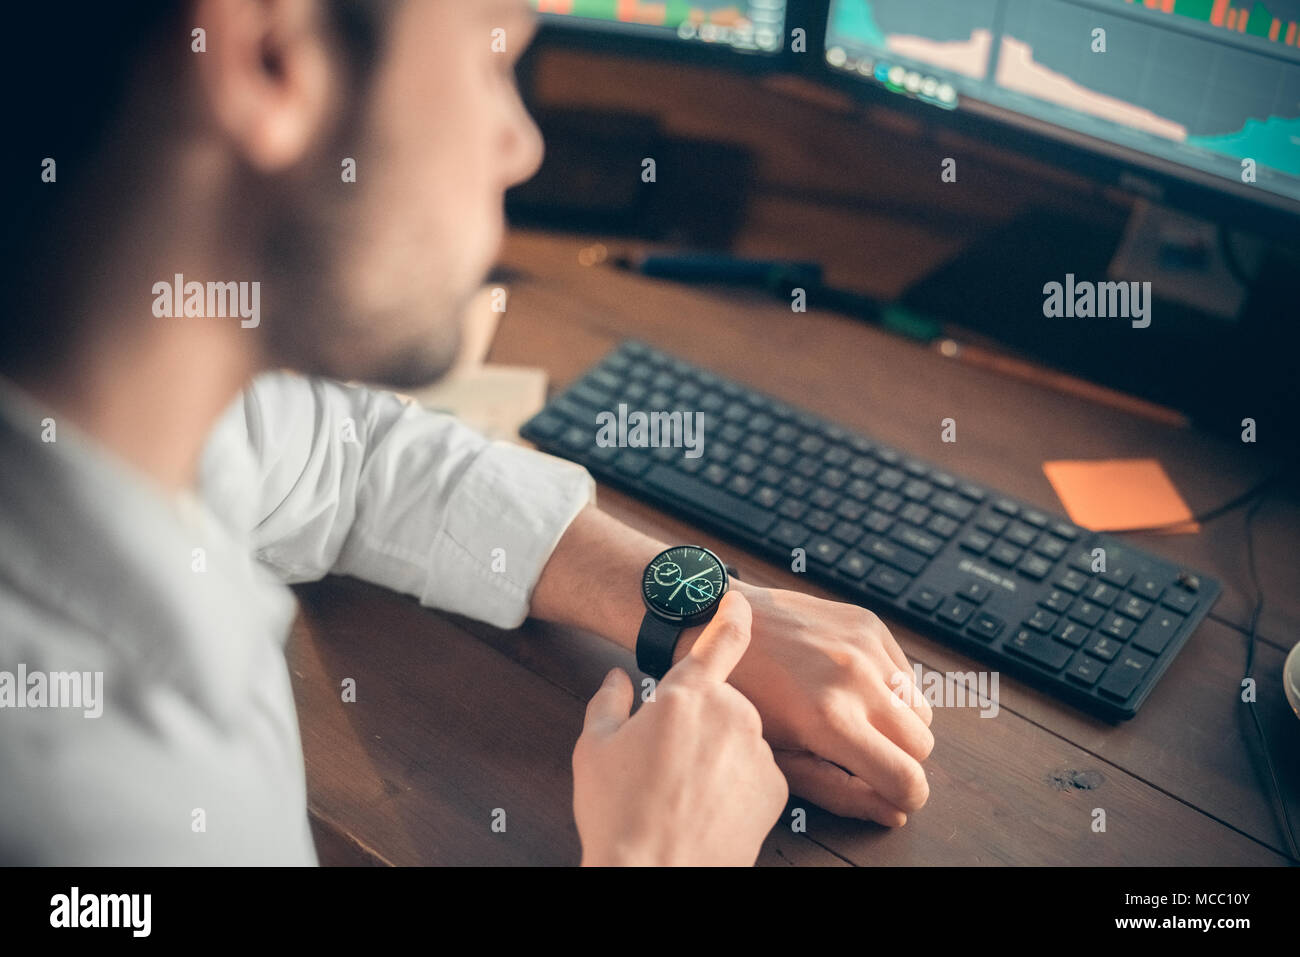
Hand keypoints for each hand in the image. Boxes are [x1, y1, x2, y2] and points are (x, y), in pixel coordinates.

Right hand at [572, 591, 788, 865]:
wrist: (655, 874)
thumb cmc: (619, 813)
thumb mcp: (593, 748)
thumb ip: (608, 701)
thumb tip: (617, 678)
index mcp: (686, 694)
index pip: (722, 638)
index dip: (733, 611)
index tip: (738, 598)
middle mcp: (732, 712)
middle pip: (723, 700)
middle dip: (701, 719)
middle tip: (667, 757)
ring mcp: (759, 751)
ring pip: (741, 736)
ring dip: (721, 751)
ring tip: (684, 790)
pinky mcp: (777, 788)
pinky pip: (758, 771)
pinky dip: (739, 783)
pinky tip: (709, 806)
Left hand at [675, 581, 933, 826]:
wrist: (710, 623)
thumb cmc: (738, 697)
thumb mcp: (775, 757)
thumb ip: (838, 790)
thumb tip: (894, 812)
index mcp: (830, 720)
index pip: (906, 777)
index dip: (906, 795)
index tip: (892, 793)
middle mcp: (855, 679)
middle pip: (922, 744)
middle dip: (901, 758)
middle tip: (863, 754)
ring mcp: (864, 646)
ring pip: (920, 707)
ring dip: (897, 721)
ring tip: (854, 717)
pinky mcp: (867, 622)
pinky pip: (905, 672)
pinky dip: (889, 687)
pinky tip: (848, 685)